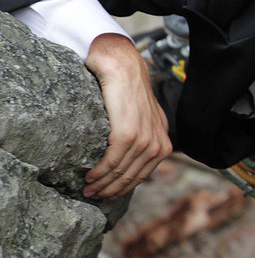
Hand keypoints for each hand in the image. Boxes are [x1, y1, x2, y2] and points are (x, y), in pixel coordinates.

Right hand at [83, 33, 171, 199]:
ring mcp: (145, 135)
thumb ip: (139, 134)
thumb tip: (125, 156)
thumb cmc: (126, 87)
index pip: (146, 172)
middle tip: (93, 195)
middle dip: (112, 189)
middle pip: (135, 175)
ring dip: (104, 183)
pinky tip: (90, 176)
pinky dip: (101, 171)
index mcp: (162, 137)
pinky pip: (115, 159)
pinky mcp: (129, 130)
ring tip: (88, 189)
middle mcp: (158, 139)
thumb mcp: (141, 115)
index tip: (109, 194)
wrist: (122, 62)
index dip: (125, 186)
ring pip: (123, 170)